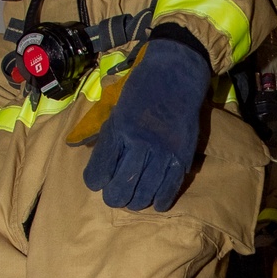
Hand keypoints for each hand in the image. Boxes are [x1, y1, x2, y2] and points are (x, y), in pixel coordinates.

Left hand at [84, 39, 209, 210]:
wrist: (176, 75)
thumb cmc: (141, 90)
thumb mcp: (116, 108)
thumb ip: (107, 136)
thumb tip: (93, 160)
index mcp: (118, 129)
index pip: (100, 169)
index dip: (95, 181)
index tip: (97, 182)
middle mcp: (139, 143)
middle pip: (121, 187)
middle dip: (114, 197)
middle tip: (115, 195)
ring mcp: (163, 151)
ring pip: (145, 192)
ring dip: (136, 201)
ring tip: (133, 199)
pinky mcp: (182, 156)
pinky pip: (170, 188)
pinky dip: (161, 200)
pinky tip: (155, 202)